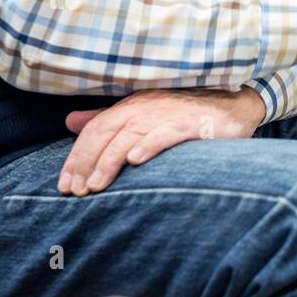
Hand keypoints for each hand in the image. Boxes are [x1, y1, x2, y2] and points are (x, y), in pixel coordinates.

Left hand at [58, 87, 264, 195]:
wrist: (232, 105)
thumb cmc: (185, 113)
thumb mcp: (143, 113)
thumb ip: (108, 118)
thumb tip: (70, 121)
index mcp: (131, 107)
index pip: (95, 130)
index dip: (76, 156)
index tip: (64, 184)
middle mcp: (145, 108)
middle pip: (106, 133)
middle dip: (85, 163)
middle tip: (74, 191)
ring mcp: (167, 115)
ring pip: (129, 136)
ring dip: (109, 161)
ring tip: (95, 185)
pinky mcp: (190, 124)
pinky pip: (165, 134)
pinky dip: (149, 145)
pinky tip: (135, 160)